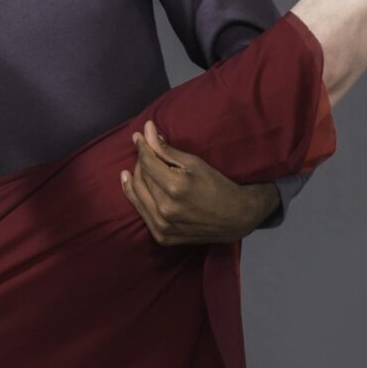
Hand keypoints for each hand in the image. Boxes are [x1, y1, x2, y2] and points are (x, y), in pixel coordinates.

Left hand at [120, 120, 279, 245]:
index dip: (142, 147)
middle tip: (144, 149)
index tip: (138, 135)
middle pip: (142, 178)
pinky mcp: (162, 237)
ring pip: (138, 195)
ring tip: (135, 165)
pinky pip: (141, 213)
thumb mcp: (194, 163)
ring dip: (135, 177)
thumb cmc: (217, 186)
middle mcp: (166, 209)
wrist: (235, 218)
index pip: (147, 162)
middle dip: (141, 161)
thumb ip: (166, 150)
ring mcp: (163, 226)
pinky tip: (132, 183)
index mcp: (176, 188)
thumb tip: (146, 131)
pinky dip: (136, 197)